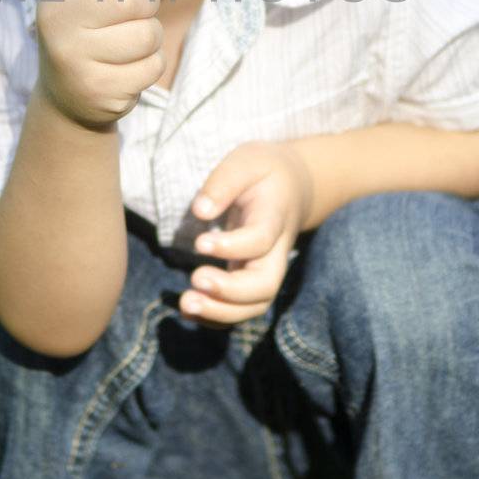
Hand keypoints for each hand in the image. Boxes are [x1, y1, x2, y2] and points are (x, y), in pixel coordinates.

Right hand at [36, 0, 162, 130]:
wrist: (66, 97)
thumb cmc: (89, 34)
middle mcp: (58, 20)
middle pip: (134, 0)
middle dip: (148, 6)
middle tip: (133, 17)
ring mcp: (75, 57)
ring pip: (148, 35)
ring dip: (151, 40)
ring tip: (128, 47)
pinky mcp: (99, 89)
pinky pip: (153, 66)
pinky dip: (150, 66)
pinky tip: (126, 72)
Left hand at [180, 141, 311, 328]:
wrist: (292, 188)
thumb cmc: (264, 173)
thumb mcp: (246, 161)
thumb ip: (223, 183)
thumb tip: (200, 211)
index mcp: (274, 218)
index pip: (260, 240)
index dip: (232, 246)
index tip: (200, 242)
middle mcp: (274, 252)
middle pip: (264, 286)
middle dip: (230, 292)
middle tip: (195, 280)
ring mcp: (265, 269)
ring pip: (254, 305)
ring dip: (220, 312)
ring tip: (185, 303)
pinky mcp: (251, 280)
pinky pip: (241, 310)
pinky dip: (216, 318)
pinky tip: (188, 311)